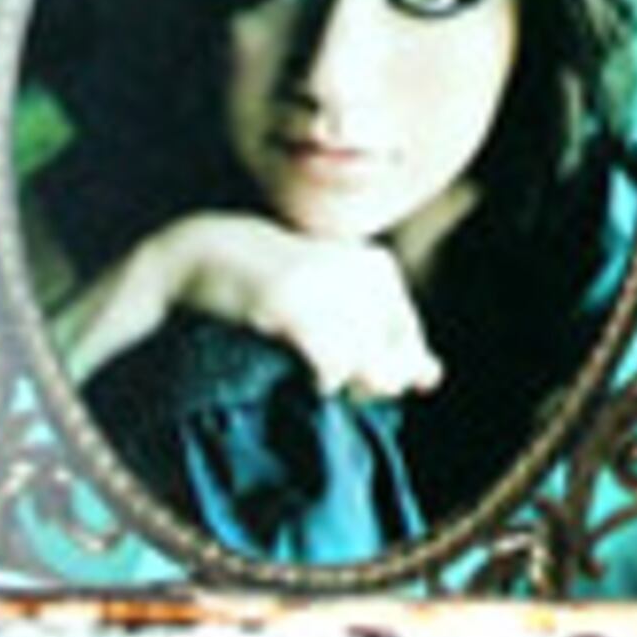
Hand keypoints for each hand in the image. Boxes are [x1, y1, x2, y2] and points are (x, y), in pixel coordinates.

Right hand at [68, 212, 438, 401]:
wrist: (205, 251)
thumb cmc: (274, 282)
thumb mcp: (335, 297)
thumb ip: (385, 335)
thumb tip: (431, 377)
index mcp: (378, 266)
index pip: (408, 339)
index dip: (388, 368)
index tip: (356, 372)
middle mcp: (360, 271)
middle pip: (393, 362)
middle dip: (369, 384)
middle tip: (330, 375)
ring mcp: (326, 287)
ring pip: (367, 368)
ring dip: (343, 385)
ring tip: (315, 371)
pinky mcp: (293, 305)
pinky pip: (332, 365)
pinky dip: (322, 379)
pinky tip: (303, 372)